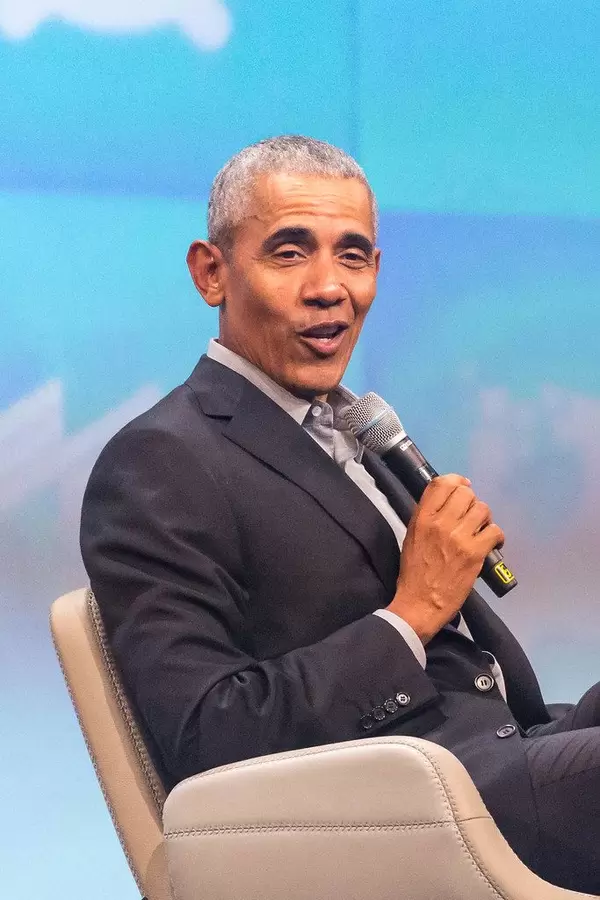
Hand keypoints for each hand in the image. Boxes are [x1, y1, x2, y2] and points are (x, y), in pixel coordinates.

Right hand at [387, 474, 503, 643]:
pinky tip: (493, 543)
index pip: (441, 484)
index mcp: (422, 518)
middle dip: (472, 502)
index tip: (464, 486)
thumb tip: (447, 501)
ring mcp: (458, 537)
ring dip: (485, 519)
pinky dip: (497, 536)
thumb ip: (427, 517)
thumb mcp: (412, 537)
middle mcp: (440, 522)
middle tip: (472, 517)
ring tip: (481, 531)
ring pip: (483, 509)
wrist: (421, 602)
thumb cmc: (414, 572)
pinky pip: (495, 531)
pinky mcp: (474, 553)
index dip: (457, 481)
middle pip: (465, 493)